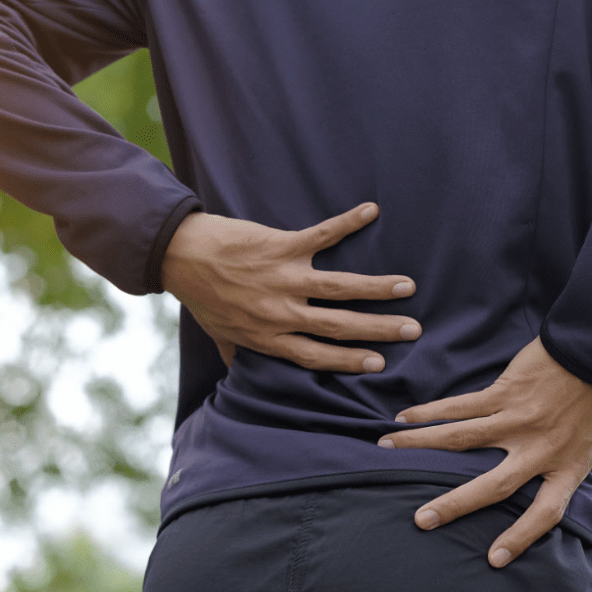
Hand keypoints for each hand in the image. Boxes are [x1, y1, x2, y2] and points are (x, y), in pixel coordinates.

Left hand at [161, 202, 420, 371]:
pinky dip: (348, 222)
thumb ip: (238, 355)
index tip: (380, 364)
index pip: (317, 355)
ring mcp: (283, 278)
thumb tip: (242, 379)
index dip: (350, 360)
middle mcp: (281, 312)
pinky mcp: (282, 246)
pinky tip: (370, 211)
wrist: (179, 255)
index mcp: (269, 336)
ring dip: (376, 288)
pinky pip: (322, 234)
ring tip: (407, 287)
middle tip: (412, 329)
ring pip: (339, 287)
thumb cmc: (200, 295)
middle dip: (378, 329)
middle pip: (338, 325)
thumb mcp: (219, 334)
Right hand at [378, 336, 591, 566]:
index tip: (494, 559)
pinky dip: (429, 414)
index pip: (545, 512)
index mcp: (566, 466)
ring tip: (388, 454)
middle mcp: (539, 449)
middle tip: (421, 520)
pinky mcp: (502, 393)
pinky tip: (404, 419)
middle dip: (455, 505)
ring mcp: (517, 420)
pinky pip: (459, 407)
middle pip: (494, 486)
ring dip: (421, 447)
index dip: (521, 537)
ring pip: (462, 441)